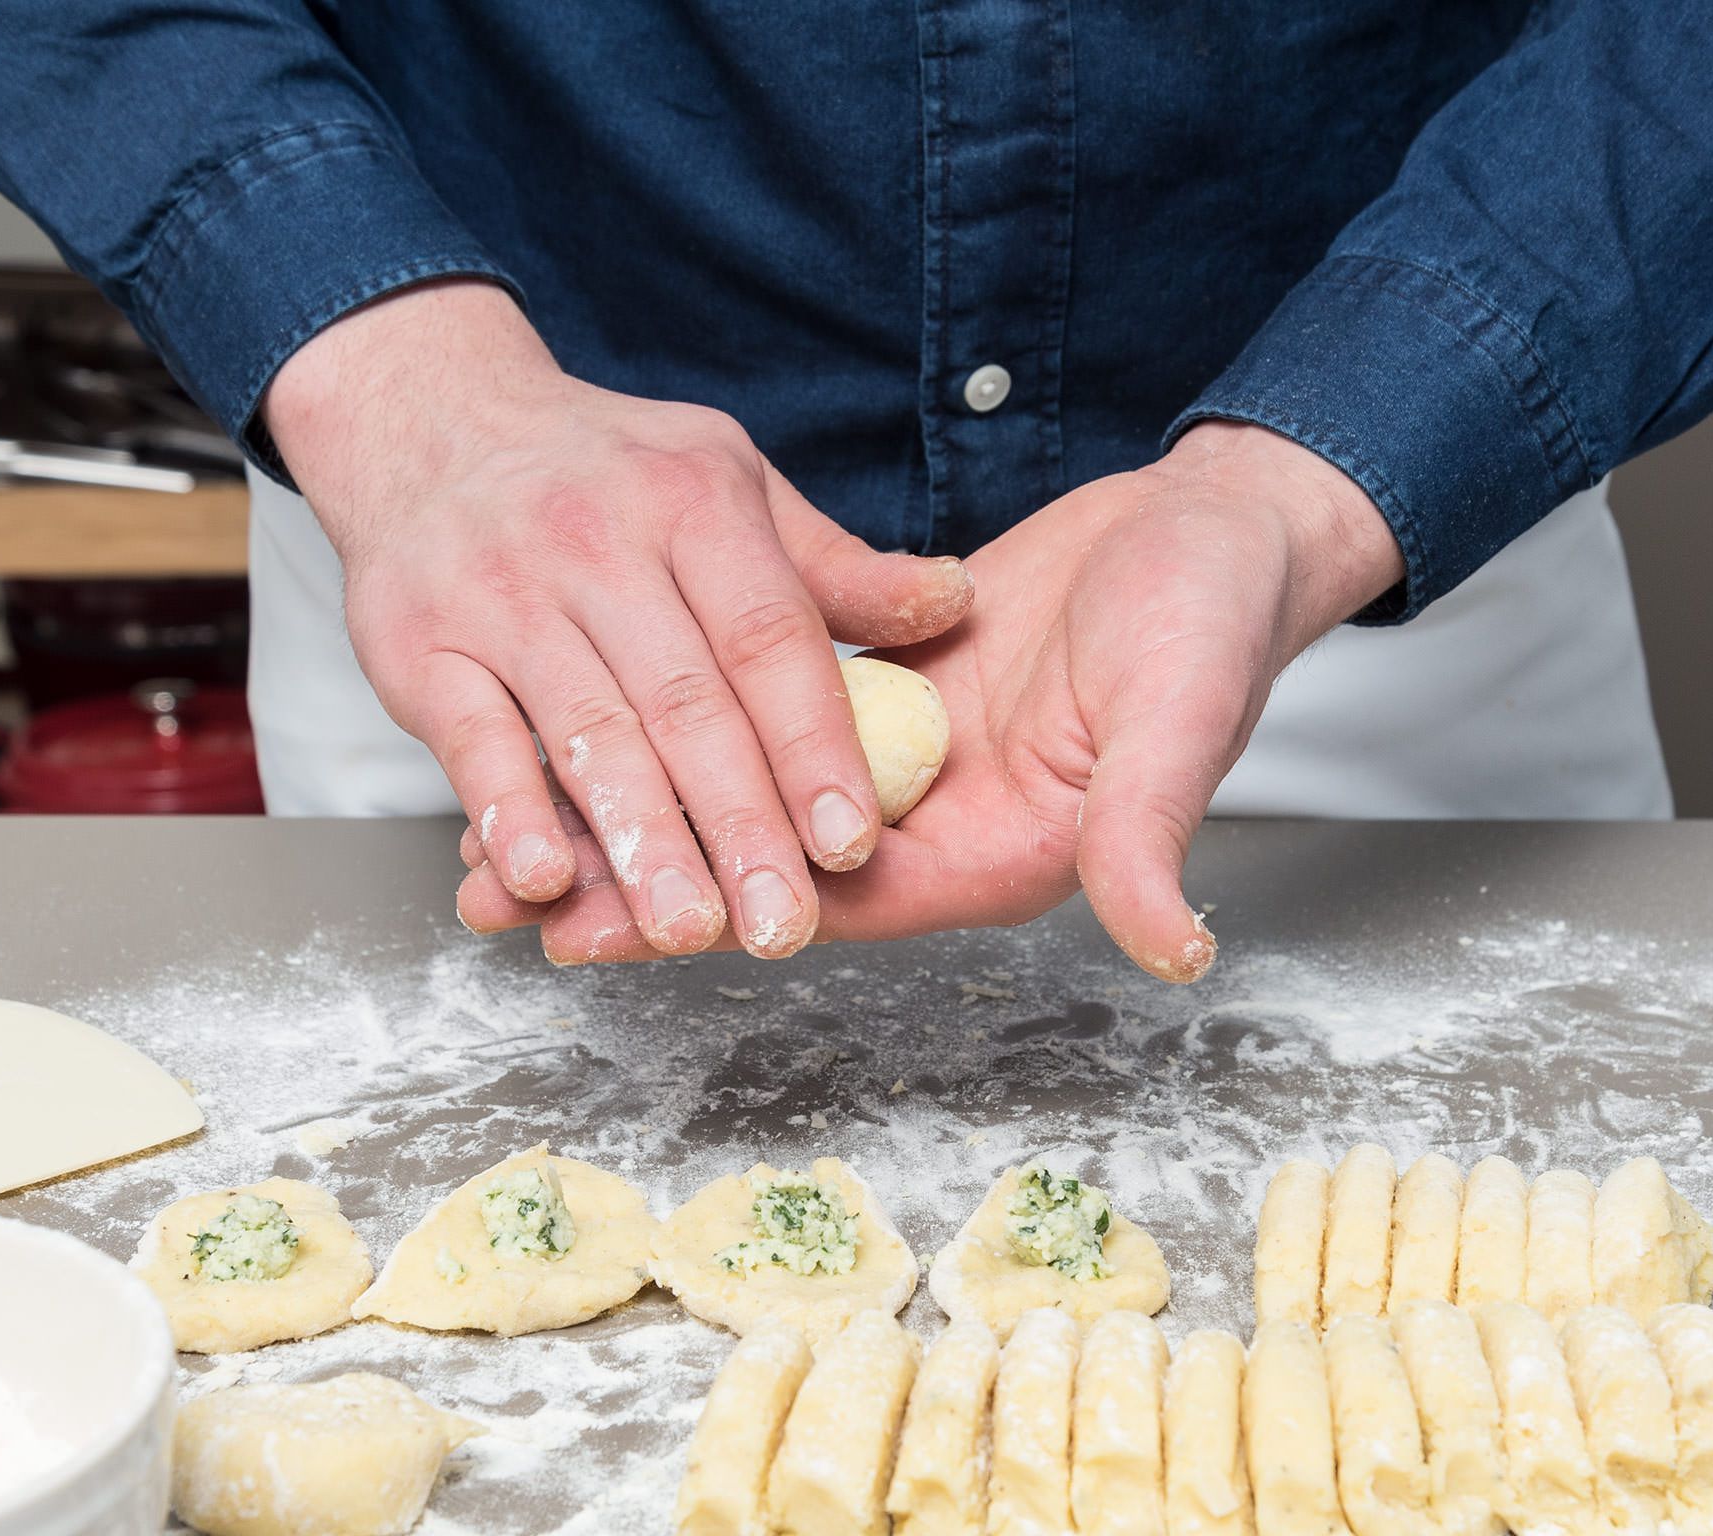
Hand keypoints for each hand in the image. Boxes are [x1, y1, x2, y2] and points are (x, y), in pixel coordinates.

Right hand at [264, 279, 974, 957]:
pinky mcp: (420, 647)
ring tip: (685, 929)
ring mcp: (503, 596)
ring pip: (586, 733)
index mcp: (693, 503)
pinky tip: (543, 881)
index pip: (768, 639)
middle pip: (685, 703)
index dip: (814, 747)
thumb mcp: (727, 484)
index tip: (853, 842)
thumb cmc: (604, 476)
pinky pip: (471, 740)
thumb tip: (954, 605)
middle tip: (783, 926)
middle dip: (739, 825)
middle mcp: (598, 544)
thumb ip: (833, 568)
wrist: (428, 424)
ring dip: (638, 841)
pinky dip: (505, 813)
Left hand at [455, 422, 1402, 978]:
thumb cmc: (1213, 621)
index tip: (586, 929)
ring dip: (644, 807)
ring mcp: (903, 762)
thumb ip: (1148, 833)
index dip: (706, 916)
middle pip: (758, 868)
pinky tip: (601, 719)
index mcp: (997, 853)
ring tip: (514, 818)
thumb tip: (1174, 949)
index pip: (825, 908)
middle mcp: (935, 824)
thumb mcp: (1180, 724)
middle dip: (637, 880)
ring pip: (744, 799)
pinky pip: (765, 721)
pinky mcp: (885, 694)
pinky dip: (686, 726)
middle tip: (499, 891)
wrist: (1212, 531)